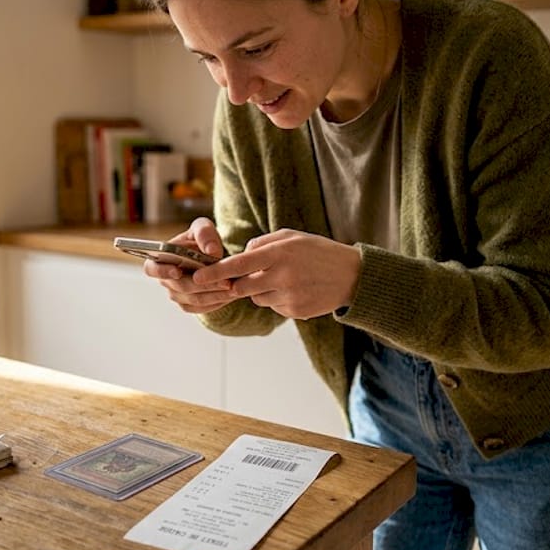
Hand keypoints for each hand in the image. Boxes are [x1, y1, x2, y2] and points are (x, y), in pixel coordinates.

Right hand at [142, 218, 237, 314]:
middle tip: (225, 281)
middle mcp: (166, 279)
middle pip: (180, 286)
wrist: (212, 256)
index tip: (177, 271)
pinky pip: (202, 308)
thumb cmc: (201, 240)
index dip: (162, 271)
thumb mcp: (202, 228)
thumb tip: (211, 250)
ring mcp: (177, 294)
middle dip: (203, 284)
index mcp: (161, 259)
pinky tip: (230, 295)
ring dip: (214, 295)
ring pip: (194, 299)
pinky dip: (217, 302)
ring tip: (233, 288)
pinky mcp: (189, 305)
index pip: (151, 269)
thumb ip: (204, 233)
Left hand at [192, 229, 359, 319]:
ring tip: (285, 279)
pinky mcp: (295, 312)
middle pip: (241, 287)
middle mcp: (281, 277)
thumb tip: (241, 254)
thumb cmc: (319, 251)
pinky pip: (273, 308)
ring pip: (256, 298)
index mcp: (278, 254)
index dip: (214, 273)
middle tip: (252, 275)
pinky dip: (278, 300)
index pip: (237, 265)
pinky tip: (296, 290)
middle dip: (239, 283)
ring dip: (261, 291)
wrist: (352, 276)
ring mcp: (288, 297)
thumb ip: (263, 243)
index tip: (196, 278)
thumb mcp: (292, 237)